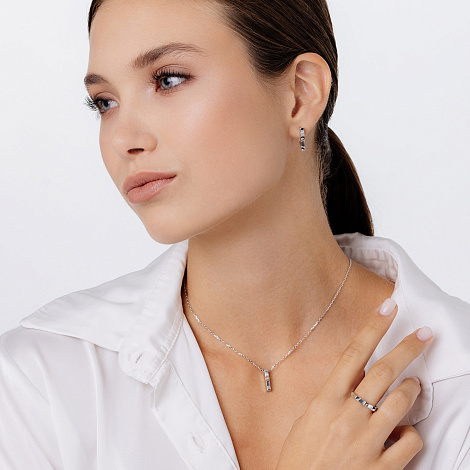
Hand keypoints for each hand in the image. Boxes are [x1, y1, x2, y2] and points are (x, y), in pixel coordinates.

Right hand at [275, 298, 432, 469]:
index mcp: (326, 401)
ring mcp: (367, 442)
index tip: (388, 308)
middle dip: (408, 348)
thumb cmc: (301, 458)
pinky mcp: (383, 468)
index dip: (372, 328)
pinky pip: (410, 442)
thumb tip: (358, 379)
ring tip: (414, 383)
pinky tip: (402, 434)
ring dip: (412, 388)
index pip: (353, 355)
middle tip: (424, 334)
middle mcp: (348, 417)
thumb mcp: (309, 420)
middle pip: (384, 372)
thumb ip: (333, 398)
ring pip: (402, 402)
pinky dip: (411, 434)